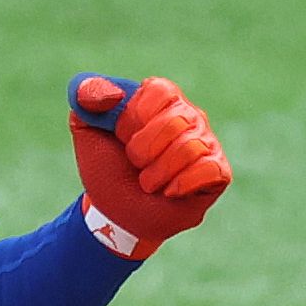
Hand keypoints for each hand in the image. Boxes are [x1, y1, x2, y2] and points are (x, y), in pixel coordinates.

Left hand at [68, 75, 230, 259]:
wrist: (115, 213)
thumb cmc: (107, 167)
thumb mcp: (86, 127)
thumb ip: (86, 94)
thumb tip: (112, 94)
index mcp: (161, 98)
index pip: (160, 92)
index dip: (134, 119)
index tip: (121, 137)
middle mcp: (189, 115)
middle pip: (175, 121)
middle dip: (143, 150)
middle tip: (136, 164)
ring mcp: (207, 143)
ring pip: (190, 148)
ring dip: (157, 173)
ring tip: (149, 182)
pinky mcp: (219, 172)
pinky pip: (209, 170)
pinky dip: (181, 185)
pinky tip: (170, 192)